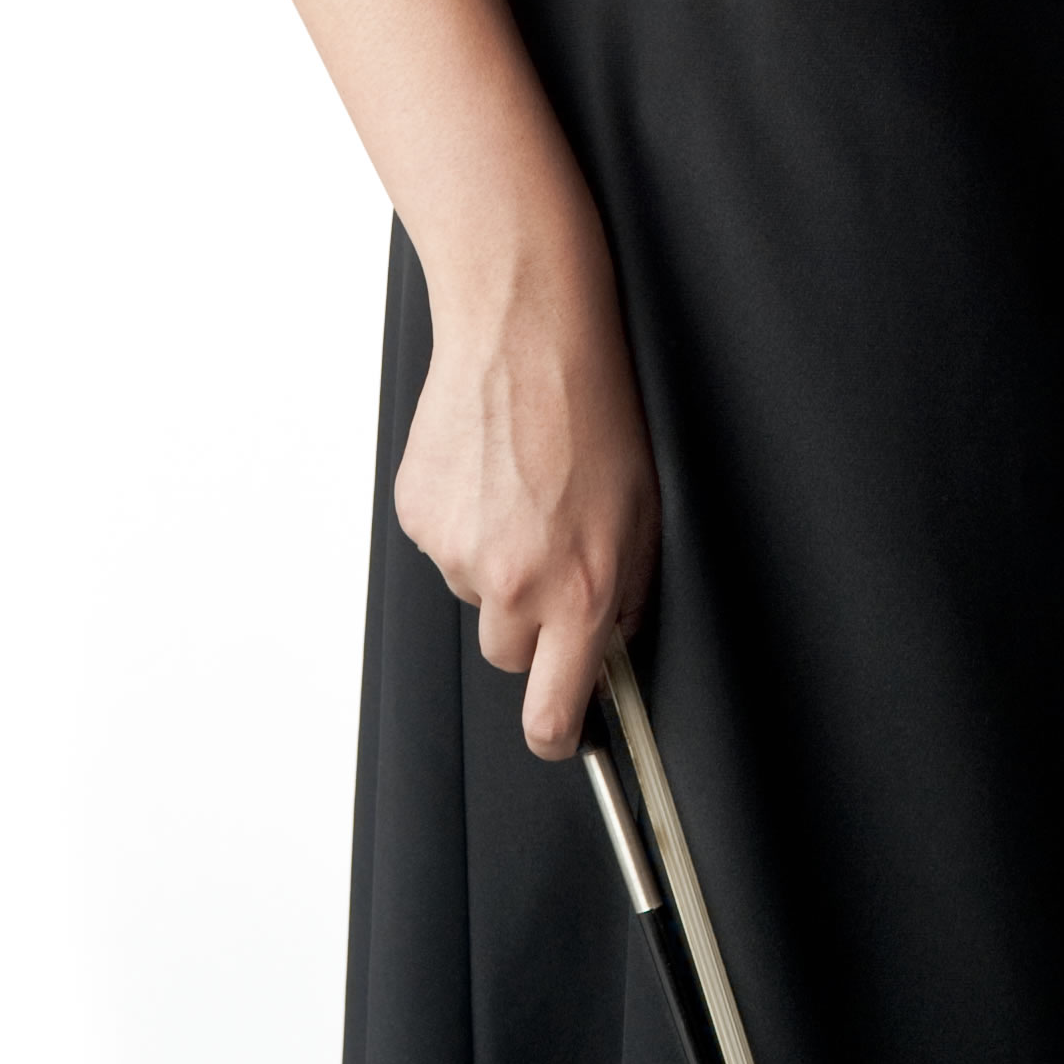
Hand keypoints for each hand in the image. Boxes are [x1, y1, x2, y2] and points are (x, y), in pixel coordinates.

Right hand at [393, 210, 661, 761]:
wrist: (526, 331)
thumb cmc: (595, 407)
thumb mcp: (644, 507)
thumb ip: (628, 589)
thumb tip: (610, 639)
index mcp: (579, 588)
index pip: (552, 712)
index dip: (557, 732)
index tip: (562, 730)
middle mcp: (514, 582)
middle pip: (510, 655)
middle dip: (532, 623)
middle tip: (552, 552)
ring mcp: (458, 551)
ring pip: (476, 593)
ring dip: (497, 562)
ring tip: (523, 487)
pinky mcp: (419, 516)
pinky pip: (443, 545)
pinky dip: (464, 520)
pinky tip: (489, 469)